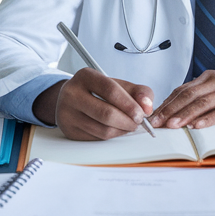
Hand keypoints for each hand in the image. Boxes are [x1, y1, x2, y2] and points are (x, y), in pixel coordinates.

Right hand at [32, 68, 153, 140]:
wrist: (71, 100)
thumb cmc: (98, 91)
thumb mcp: (118, 84)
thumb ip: (138, 92)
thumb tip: (147, 107)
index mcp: (85, 76)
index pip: (110, 90)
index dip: (129, 104)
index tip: (141, 114)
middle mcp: (72, 93)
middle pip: (106, 113)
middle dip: (128, 121)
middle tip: (137, 122)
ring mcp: (67, 113)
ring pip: (102, 130)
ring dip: (122, 131)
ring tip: (128, 125)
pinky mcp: (69, 131)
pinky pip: (97, 139)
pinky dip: (111, 136)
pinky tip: (116, 129)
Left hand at [148, 70, 214, 129]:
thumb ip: (202, 96)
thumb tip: (176, 111)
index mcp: (209, 77)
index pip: (182, 90)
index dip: (166, 104)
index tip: (152, 117)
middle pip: (188, 96)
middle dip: (170, 110)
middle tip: (156, 123)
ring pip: (202, 103)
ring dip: (185, 115)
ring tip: (172, 126)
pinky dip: (209, 119)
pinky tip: (199, 126)